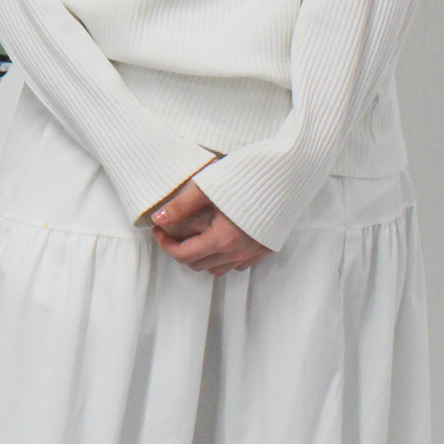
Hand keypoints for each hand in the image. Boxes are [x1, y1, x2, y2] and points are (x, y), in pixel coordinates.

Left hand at [148, 179, 270, 274]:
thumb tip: (158, 218)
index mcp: (223, 239)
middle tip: (173, 231)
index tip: (158, 230)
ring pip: (218, 268)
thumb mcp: (208, 188)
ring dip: (202, 256)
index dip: (165, 245)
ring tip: (195, 235)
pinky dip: (223, 257)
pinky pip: (238, 264)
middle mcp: (239, 253)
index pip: (185, 256)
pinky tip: (219, 237)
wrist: (286, 175)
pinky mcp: (266, 250)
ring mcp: (254, 254)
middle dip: (181, 250)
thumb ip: (181, 206)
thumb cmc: (246, 177)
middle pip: (199, 265)